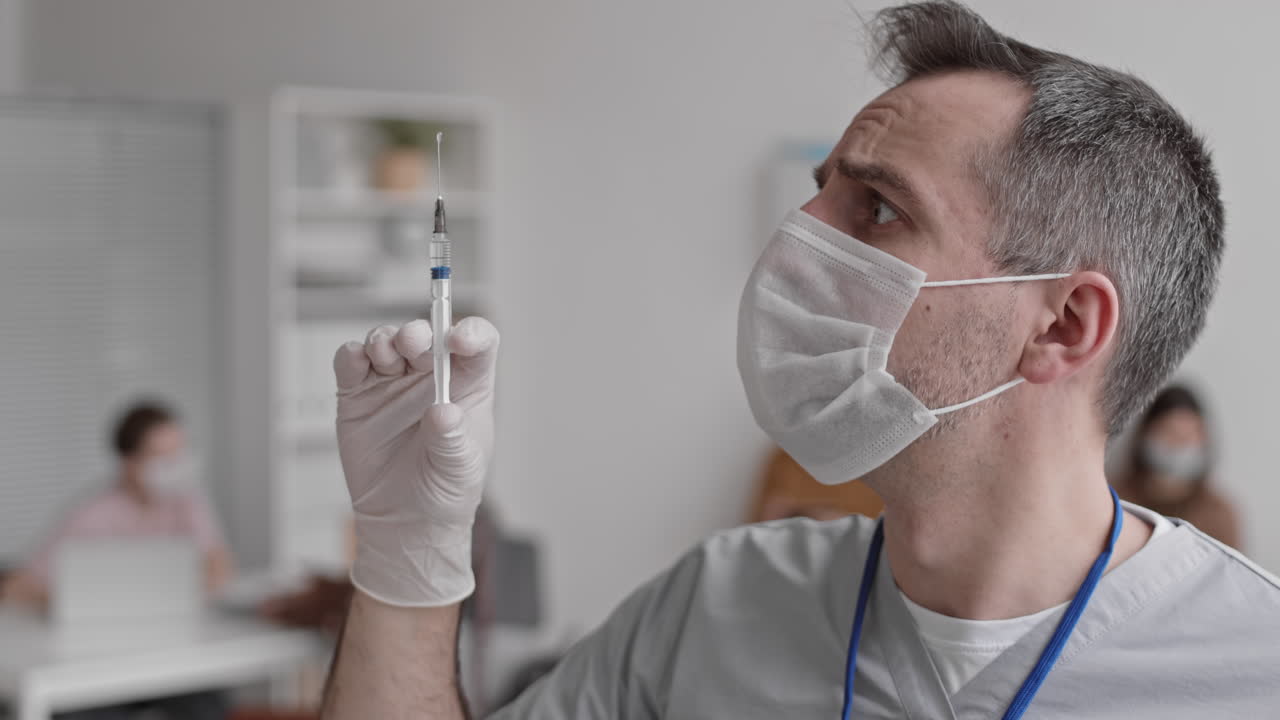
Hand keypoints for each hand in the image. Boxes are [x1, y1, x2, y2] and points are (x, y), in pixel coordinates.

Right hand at [333, 317, 498, 606]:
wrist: (404, 521)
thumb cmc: (444, 492)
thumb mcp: (459, 471)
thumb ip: (452, 441)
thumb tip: (443, 412)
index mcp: (468, 385)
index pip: (478, 344)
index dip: (472, 333)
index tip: (459, 341)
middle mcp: (431, 376)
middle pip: (426, 334)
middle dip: (417, 332)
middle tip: (413, 345)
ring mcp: (392, 382)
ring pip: (386, 341)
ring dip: (384, 340)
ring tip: (386, 362)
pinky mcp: (357, 395)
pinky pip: (351, 362)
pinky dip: (351, 355)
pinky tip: (356, 364)